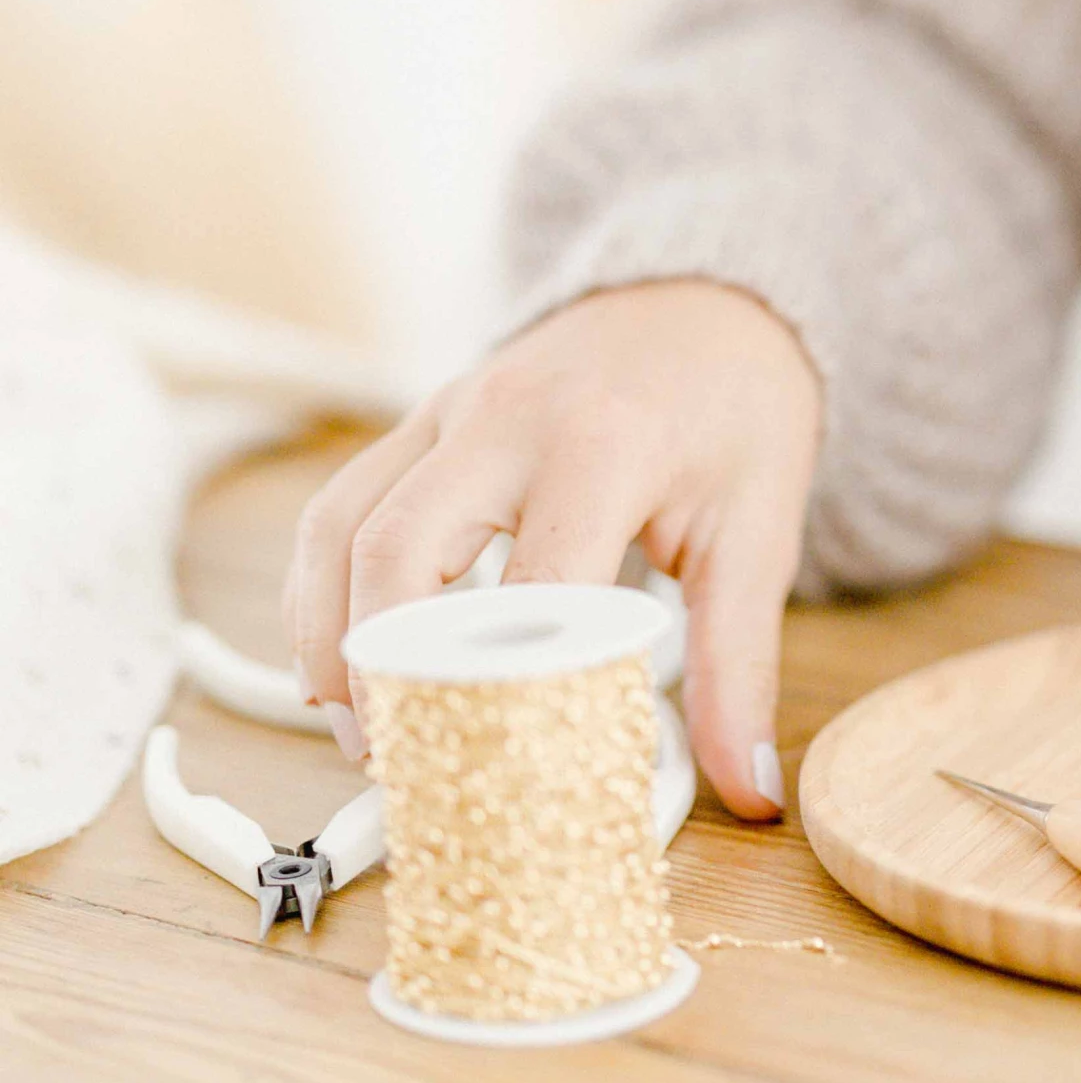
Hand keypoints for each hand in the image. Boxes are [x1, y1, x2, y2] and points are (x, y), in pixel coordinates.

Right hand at [285, 280, 820, 816]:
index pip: (530, 585)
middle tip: (395, 756)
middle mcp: (507, 419)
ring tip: (353, 726)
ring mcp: (451, 411)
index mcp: (602, 446)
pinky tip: (336, 656)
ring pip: (339, 520)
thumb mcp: (760, 528)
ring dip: (324, 631)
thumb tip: (751, 786)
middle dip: (377, 665)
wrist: (707, 296)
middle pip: (394, 547)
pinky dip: (319, 583)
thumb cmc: (734, 406)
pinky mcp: (425, 420)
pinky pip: (341, 500)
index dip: (504, 685)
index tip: (503, 769)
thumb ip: (743, 663)